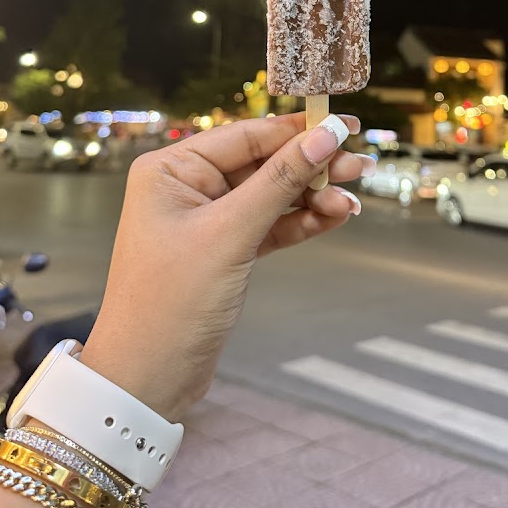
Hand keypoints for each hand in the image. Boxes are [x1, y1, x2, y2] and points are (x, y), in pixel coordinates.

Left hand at [79, 112, 365, 420]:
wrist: (147, 380)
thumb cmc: (170, 303)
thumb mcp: (230, 234)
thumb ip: (280, 181)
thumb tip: (324, 136)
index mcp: (171, 169)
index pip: (247, 135)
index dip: (298, 130)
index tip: (344, 127)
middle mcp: (186, 187)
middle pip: (263, 162)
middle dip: (312, 165)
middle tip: (360, 165)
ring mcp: (206, 220)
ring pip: (271, 195)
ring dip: (313, 197)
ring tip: (352, 201)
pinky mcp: (225, 250)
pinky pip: (271, 225)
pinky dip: (302, 222)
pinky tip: (334, 219)